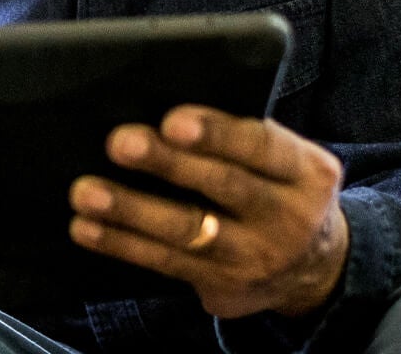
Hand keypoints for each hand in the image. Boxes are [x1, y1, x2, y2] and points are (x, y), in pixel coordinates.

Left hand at [68, 105, 350, 318]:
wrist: (314, 268)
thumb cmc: (279, 190)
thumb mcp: (288, 163)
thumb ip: (243, 138)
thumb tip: (164, 114)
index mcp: (308, 172)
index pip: (263, 146)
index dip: (218, 134)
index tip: (173, 121)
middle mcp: (289, 217)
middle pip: (224, 186)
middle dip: (167, 163)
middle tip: (120, 142)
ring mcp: (255, 256)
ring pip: (187, 229)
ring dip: (130, 210)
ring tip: (86, 192)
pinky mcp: (222, 285)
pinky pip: (165, 262)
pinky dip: (122, 243)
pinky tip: (87, 227)